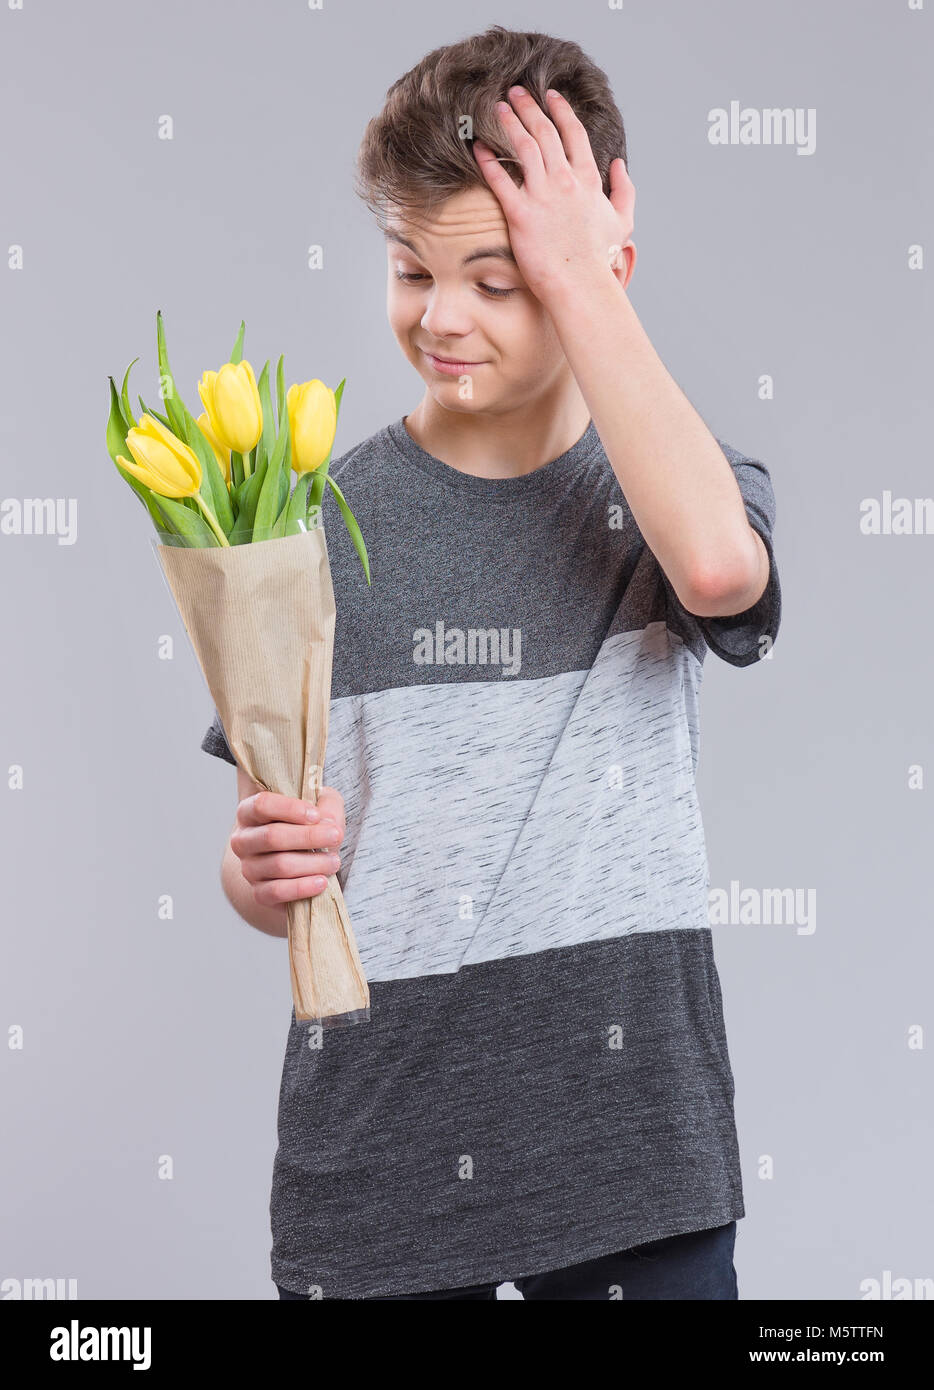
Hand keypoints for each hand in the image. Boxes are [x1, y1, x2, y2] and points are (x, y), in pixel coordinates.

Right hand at [230, 785, 345, 907]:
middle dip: (309, 836)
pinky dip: (302, 887)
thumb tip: (327, 822)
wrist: (298, 864)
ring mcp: (249, 868)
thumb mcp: (320, 806)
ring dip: (313, 863)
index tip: (316, 815)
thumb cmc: (306, 827)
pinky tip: (321, 882)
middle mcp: (243, 840)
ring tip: (334, 861)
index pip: (261, 805)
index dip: (290, 808)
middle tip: (336, 836)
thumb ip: (326, 805)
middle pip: (271, 836)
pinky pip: (277, 891)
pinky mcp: (259, 893)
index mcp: (249, 812)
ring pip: (280, 865)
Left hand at [471, 86, 634, 302]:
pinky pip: (500, 180)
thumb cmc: (600, 259)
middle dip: (529, 107)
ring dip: (509, 123)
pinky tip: (477, 146)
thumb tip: (619, 165)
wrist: (581, 284)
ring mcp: (542, 196)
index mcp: (588, 180)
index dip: (561, 111)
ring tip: (497, 107)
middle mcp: (565, 181)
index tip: (550, 96)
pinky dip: (488, 160)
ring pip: (523, 147)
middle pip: (545, 132)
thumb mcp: (622, 222)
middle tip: (515, 92)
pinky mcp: (520, 215)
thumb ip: (623, 190)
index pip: (574, 134)